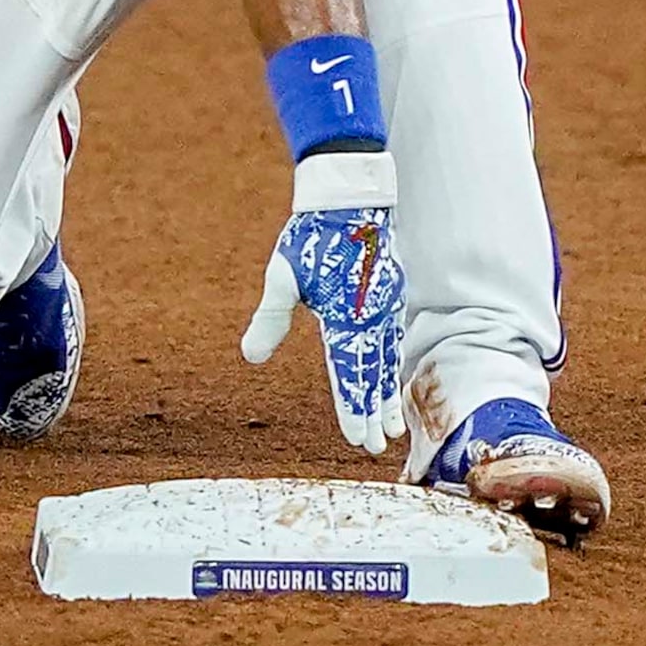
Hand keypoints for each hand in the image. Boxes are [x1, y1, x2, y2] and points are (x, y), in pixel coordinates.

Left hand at [239, 151, 406, 453]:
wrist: (350, 197)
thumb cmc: (310, 237)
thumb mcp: (282, 277)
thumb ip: (270, 319)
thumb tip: (251, 357)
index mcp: (344, 318)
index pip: (349, 375)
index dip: (352, 410)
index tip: (358, 439)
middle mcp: (371, 317)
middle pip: (373, 375)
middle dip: (374, 414)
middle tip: (376, 448)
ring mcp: (386, 305)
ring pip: (387, 360)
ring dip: (387, 394)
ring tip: (391, 425)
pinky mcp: (392, 293)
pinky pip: (394, 338)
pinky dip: (391, 365)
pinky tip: (389, 377)